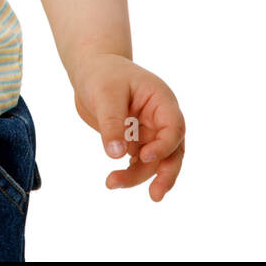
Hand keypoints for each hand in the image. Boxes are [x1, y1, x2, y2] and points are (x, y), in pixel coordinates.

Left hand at [71, 53, 184, 200]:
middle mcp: (161, 119)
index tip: (143, 157)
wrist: (91, 70)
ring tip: (111, 183)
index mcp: (161, 100)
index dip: (164, 146)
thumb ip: (112, 123)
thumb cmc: (102, 74)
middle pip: (172, 151)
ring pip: (153, 162)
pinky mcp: (137, 142)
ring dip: (137, 176)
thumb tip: (116, 155)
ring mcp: (150, 132)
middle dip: (165, 174)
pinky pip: (139, 163)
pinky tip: (114, 181)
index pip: (174, 128)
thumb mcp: (105, 94)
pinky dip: (129, 173)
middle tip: (155, 195)